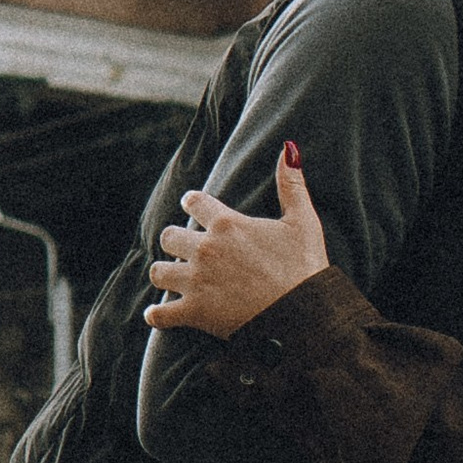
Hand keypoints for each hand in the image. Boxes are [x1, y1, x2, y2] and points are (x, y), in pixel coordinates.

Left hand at [144, 149, 328, 337]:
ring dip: (164, 274)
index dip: (192, 203)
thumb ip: (291, 184)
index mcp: (227, 224)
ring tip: (173, 278)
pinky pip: (160, 313)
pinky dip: (157, 315)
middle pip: (169, 236)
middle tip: (184, 248)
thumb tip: (289, 148)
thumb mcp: (303, 221)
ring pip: (158, 272)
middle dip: (175, 241)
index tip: (191, 205)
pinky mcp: (194, 312)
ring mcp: (197, 281)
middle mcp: (205, 249)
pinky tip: (157, 315)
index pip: (194, 202)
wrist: (305, 315)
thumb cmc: (305, 268)